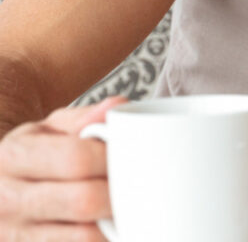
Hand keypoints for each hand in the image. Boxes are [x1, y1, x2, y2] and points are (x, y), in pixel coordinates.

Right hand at [0, 97, 123, 239]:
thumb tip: (118, 106)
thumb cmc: (32, 154)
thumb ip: (84, 118)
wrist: (0, 188)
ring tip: (135, 208)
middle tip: (144, 186)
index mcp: (14, 157)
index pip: (76, 159)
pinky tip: (113, 228)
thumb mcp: (49, 128)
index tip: (134, 157)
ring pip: (84, 236)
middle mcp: (8, 199)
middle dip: (121, 194)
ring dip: (117, 223)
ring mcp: (14, 234)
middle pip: (83, 201)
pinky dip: (103, 239)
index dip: (112, 160)